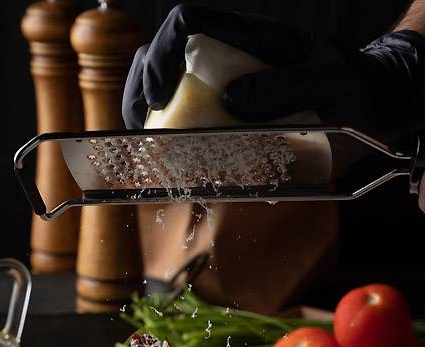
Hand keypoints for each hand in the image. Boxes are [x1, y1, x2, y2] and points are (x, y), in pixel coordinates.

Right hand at [122, 3, 424, 138]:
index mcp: (246, 37)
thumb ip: (288, 86)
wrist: (369, 106)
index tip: (161, 94)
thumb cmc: (355, 87)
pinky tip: (170, 164)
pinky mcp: (220, 119)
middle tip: (143, 129)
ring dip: (143, 118)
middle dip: (138, 91)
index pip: (185, 22)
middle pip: (156, 56)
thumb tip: (232, 101)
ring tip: (148, 148)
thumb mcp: (333, 81)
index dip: (161, 52)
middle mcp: (223, 59)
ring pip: (159, 90)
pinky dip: (166, 144)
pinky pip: (180, 125)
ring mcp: (218, 88)